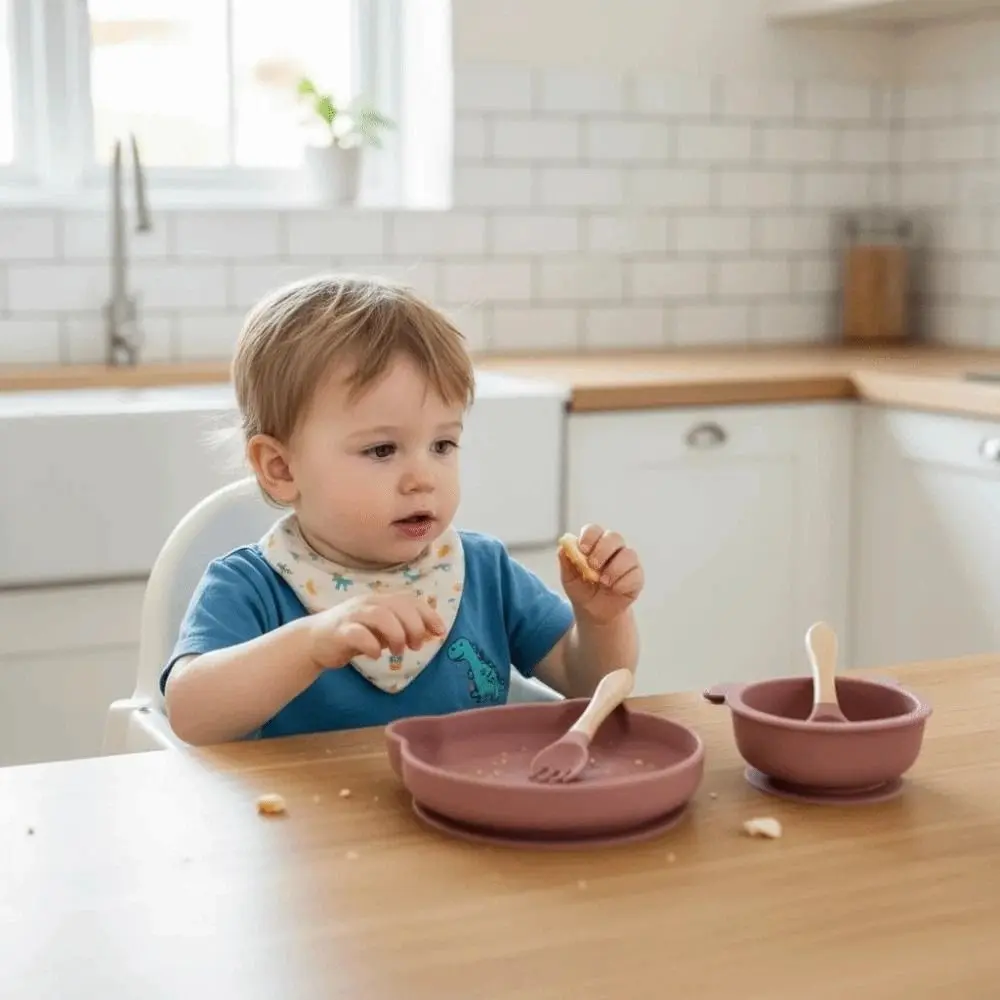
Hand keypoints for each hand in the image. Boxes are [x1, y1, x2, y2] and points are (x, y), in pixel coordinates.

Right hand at [306, 592, 445, 669]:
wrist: (315, 641)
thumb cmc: (354, 634)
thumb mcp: (382, 630)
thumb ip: (403, 628)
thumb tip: (430, 633)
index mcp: (381, 600)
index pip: (410, 600)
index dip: (428, 614)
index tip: (440, 631)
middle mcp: (368, 603)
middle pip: (398, 606)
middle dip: (414, 626)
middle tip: (417, 645)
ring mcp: (352, 615)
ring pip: (380, 616)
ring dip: (396, 634)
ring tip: (399, 651)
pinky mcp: (339, 631)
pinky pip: (358, 634)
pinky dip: (371, 645)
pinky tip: (377, 655)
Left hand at [559, 524, 643, 624]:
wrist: (594, 612)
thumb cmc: (582, 590)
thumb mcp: (569, 579)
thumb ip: (566, 562)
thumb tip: (563, 547)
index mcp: (594, 544)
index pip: (594, 530)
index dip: (589, 537)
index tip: (582, 549)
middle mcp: (613, 548)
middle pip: (614, 537)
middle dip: (602, 550)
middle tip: (593, 565)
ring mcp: (627, 561)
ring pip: (628, 554)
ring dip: (615, 567)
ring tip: (603, 581)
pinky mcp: (636, 576)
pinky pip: (635, 574)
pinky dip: (623, 582)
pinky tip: (614, 589)